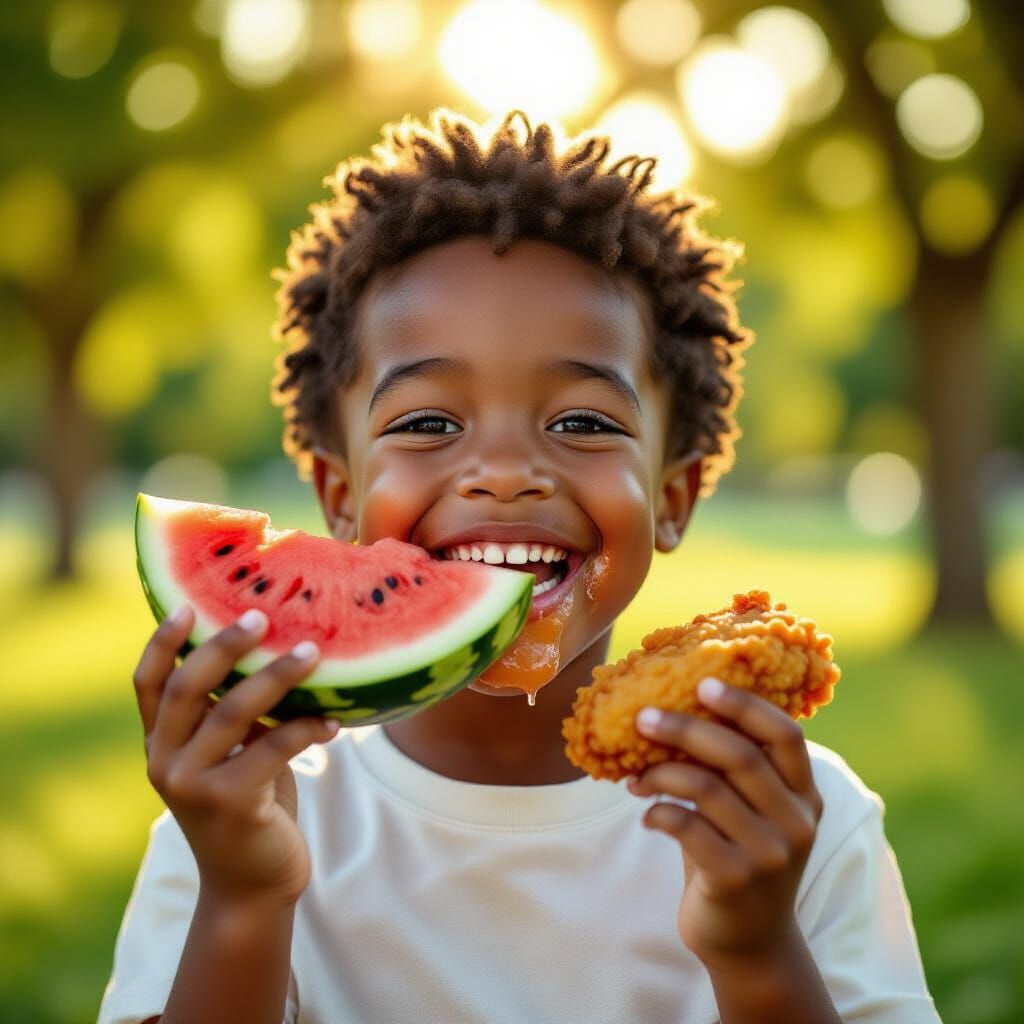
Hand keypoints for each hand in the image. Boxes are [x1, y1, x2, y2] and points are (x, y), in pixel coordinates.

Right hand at [132, 604, 339, 906]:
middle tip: (262, 617)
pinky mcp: (229, 804)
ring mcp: (192, 785)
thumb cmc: (249, 806)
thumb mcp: (230, 756)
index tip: (188, 603)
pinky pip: (274, 748)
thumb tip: (275, 650)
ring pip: (232, 712)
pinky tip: (337, 720)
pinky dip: (308, 728)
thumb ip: (231, 716)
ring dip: (278, 677)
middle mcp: (164, 761)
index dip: (162, 642)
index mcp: (159, 744)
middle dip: (224, 646)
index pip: (146, 684)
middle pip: (187, 687)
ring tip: (314, 653)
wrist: (251, 886)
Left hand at [627, 678, 822, 965]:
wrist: (749, 943)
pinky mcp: (735, 879)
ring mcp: (769, 854)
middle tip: (643, 717)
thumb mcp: (750, 812)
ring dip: (660, 772)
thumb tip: (674, 708)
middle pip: (739, 755)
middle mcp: (796, 822)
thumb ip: (731, 771)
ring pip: (706, 788)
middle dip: (685, 729)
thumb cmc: (739, 857)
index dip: (745, 705)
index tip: (703, 684)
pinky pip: (685, 826)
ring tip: (634, 775)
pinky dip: (657, 812)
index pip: (786, 735)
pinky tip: (647, 814)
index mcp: (806, 795)